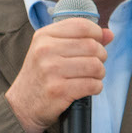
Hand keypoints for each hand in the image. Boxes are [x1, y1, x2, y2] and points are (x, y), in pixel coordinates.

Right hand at [5, 17, 113, 132]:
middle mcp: (46, 50)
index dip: (97, 34)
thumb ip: (80, 39)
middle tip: (95, 65)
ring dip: (100, 73)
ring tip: (92, 77)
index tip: (98, 43)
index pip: (82, 26)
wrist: (22, 106)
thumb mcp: (52, 51)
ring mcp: (51, 70)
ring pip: (95, 66)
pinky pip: (92, 85)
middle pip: (92, 46)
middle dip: (101, 56)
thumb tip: (109, 33)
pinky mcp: (58, 90)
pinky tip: (88, 88)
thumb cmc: (41, 76)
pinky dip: (96, 87)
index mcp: (44, 36)